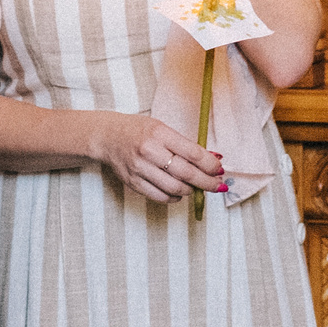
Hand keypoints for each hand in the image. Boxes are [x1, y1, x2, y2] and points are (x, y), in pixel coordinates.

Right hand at [90, 112, 224, 203]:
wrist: (107, 137)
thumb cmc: (138, 130)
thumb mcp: (162, 128)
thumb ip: (184, 145)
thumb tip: (212, 159)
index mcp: (159, 133)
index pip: (192, 153)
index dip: (210, 164)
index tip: (220, 169)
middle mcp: (149, 151)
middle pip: (186, 173)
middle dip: (207, 182)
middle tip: (219, 185)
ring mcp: (140, 169)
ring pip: (175, 189)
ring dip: (191, 190)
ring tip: (197, 186)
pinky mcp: (133, 183)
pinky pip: (160, 197)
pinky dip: (175, 198)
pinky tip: (180, 192)